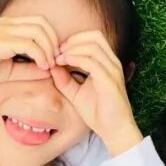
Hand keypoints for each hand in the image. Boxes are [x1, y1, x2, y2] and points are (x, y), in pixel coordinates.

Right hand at [0, 16, 59, 102]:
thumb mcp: (9, 70)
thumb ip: (29, 69)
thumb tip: (50, 71)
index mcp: (8, 25)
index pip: (39, 22)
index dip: (52, 39)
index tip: (54, 59)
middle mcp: (6, 23)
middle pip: (43, 23)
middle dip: (54, 42)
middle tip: (55, 62)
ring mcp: (2, 30)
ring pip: (38, 31)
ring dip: (49, 49)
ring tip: (48, 66)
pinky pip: (29, 44)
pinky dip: (40, 55)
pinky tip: (42, 67)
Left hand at [51, 31, 140, 155]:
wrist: (113, 130)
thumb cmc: (98, 112)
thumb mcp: (76, 93)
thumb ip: (65, 80)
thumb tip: (52, 67)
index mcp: (107, 63)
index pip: (93, 37)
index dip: (74, 39)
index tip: (58, 51)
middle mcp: (112, 63)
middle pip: (95, 36)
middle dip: (73, 40)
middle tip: (58, 51)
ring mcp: (112, 71)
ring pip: (93, 46)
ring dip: (72, 49)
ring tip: (59, 58)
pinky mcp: (109, 81)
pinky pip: (92, 62)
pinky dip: (76, 59)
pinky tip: (64, 64)